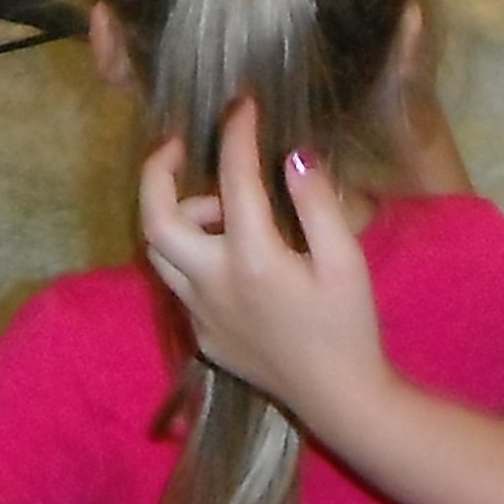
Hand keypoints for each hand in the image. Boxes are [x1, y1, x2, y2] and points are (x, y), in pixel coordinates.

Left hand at [137, 103, 389, 426]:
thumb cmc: (349, 326)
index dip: (237, 134)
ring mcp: (201, 314)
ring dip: (178, 217)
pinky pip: (179, 284)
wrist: (339, 398)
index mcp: (251, 260)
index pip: (232, 180)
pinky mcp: (203, 336)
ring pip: (159, 253)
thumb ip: (315, 203)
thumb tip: (292, 155)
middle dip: (156, 174)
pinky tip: (230, 254)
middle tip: (178, 146)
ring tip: (222, 206)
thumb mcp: (345, 260)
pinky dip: (192, 254)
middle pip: (155, 220)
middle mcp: (212, 285)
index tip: (243, 105)